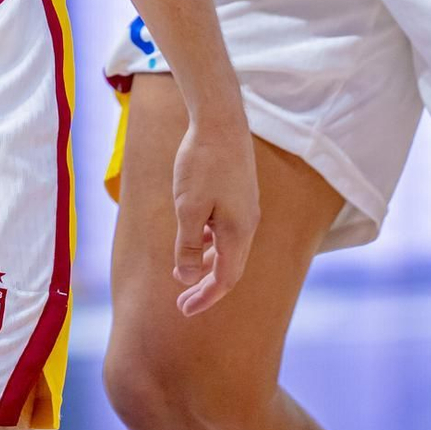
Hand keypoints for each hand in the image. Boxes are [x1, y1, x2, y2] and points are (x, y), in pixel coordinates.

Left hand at [171, 106, 258, 316]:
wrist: (221, 119)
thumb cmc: (202, 163)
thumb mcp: (187, 208)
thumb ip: (187, 245)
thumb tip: (186, 277)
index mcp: (238, 231)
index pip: (225, 279)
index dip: (205, 297)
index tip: (184, 310)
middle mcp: (248, 223)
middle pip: (230, 267)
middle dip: (206, 286)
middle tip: (182, 302)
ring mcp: (246, 207)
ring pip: (228, 248)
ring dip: (207, 263)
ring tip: (183, 273)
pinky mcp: (240, 193)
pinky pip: (227, 229)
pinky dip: (210, 241)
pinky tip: (195, 237)